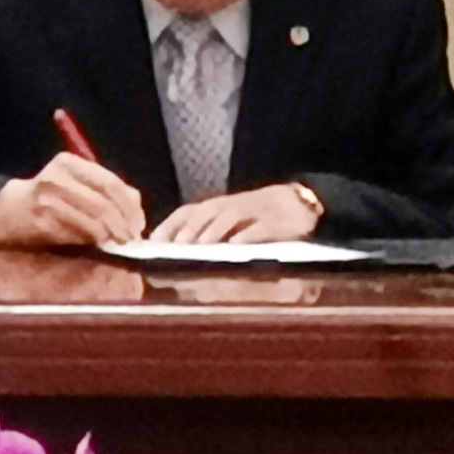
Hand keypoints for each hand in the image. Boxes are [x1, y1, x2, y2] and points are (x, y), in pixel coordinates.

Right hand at [0, 150, 149, 248]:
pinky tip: (93, 245)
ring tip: (114, 243)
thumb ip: (107, 190)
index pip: (111, 184)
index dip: (129, 207)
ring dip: (107, 236)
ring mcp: (46, 198)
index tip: (139, 225)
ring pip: (92, 222)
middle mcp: (57, 177)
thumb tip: (135, 206)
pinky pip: (75, 234)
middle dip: (121, 225)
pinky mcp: (40, 220)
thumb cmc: (51, 196)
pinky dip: (89, 241)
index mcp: (69, 163)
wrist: (10, 210)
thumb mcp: (77, 183)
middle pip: (103, 204)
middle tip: (129, 240)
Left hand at [152, 182, 323, 244]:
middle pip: (206, 212)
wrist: (300, 201)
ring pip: (230, 216)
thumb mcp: (231, 221)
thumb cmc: (259, 216)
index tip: (154, 240)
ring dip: (214, 230)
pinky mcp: (277, 222)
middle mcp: (232, 205)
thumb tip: (178, 252)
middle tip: (176, 245)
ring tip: (201, 245)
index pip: (188, 211)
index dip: (171, 224)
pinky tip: (238, 245)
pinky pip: (261, 227)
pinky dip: (249, 235)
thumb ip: (208, 232)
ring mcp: (255, 211)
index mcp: (218, 207)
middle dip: (190, 228)